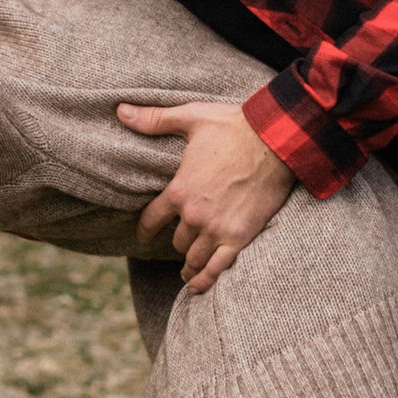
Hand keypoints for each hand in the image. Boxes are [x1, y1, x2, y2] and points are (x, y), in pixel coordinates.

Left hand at [120, 99, 295, 292]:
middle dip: (179, 240)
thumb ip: (154, 120)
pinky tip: (197, 286)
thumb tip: (120, 111)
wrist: (276, 140)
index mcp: (179, 190)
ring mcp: (217, 229)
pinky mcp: (240, 237)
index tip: (143, 236)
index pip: (151, 219)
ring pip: (194, 257)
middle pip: (177, 240)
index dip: (144, 231)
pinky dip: (205, 280)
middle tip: (183, 241)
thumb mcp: (191, 118)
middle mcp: (194, 215)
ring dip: (189, 264)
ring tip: (187, 270)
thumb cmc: (234, 126)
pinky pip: (217, 268)